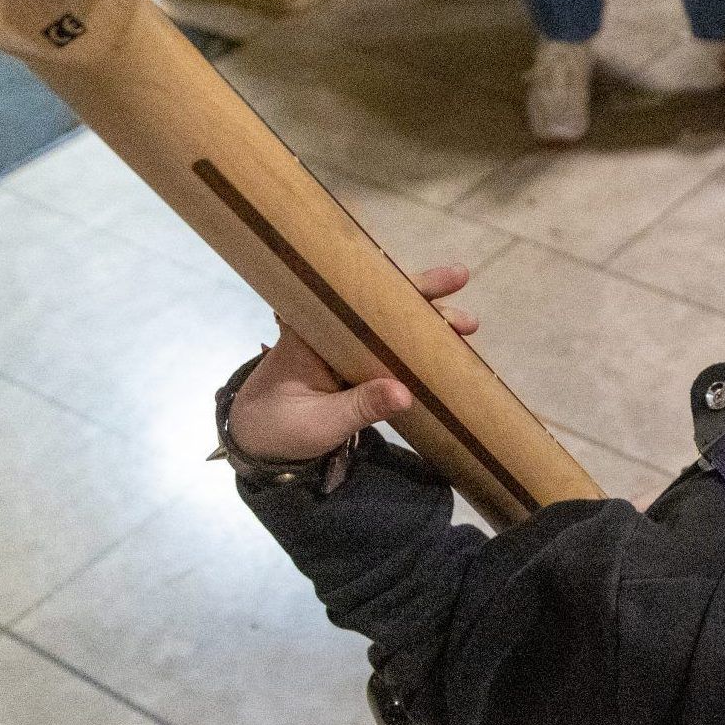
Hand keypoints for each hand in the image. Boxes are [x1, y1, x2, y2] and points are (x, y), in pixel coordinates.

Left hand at [228, 264, 477, 462]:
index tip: (445, 283)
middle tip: (468, 320)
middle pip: (382, 303)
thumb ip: (360, 406)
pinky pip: (384, 345)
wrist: (255, 441)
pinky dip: (413, 345)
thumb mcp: (319, 423)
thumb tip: (405, 393)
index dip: (405, 288)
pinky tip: (441, 350)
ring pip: (387, 323)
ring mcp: (341, 343)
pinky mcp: (349, 362)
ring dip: (425, 325)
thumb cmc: (278, 428)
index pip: (361, 295)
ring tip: (466, 330)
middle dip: (427, 304)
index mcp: (313, 330)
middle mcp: (328, 326)